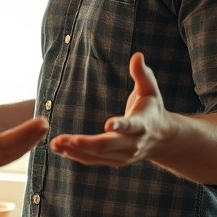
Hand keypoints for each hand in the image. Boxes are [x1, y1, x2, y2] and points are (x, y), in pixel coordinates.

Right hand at [0, 38, 46, 180]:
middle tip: (45, 122)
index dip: (23, 133)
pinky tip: (28, 139)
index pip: (1, 141)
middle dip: (30, 137)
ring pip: (8, 159)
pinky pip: (2, 162)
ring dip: (26, 144)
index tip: (41, 121)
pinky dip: (16, 151)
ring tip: (41, 129)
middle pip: (9, 151)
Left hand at [49, 52, 173, 166]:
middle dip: (85, 143)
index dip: (120, 125)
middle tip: (64, 139)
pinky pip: (93, 160)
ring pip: (97, 155)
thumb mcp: (150, 90)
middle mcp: (133, 143)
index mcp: (143, 124)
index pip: (131, 126)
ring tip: (54, 144)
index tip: (108, 123)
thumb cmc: (152, 108)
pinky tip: (59, 149)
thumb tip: (137, 55)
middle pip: (108, 145)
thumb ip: (142, 74)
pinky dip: (76, 156)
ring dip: (75, 151)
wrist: (162, 138)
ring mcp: (124, 155)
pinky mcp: (115, 161)